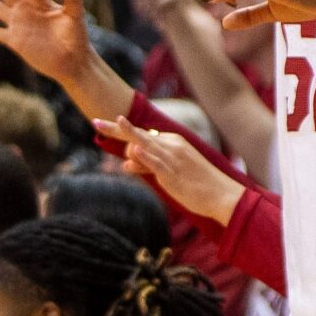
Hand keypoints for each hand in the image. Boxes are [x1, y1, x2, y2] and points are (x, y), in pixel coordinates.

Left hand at [99, 116, 245, 225]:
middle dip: (115, 129)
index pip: (142, 134)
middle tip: (94, 122)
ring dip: (124, 136)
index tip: (104, 125)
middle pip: (138, 135)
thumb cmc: (198, 183)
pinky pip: (155, 163)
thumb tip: (127, 163)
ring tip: (100, 127)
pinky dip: (144, 156)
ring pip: (143, 145)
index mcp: (173, 142)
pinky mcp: (173, 173)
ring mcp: (172, 158)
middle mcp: (171, 145)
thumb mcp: (171, 170)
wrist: (221, 194)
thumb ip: (148, 165)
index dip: (122, 131)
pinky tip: (133, 150)